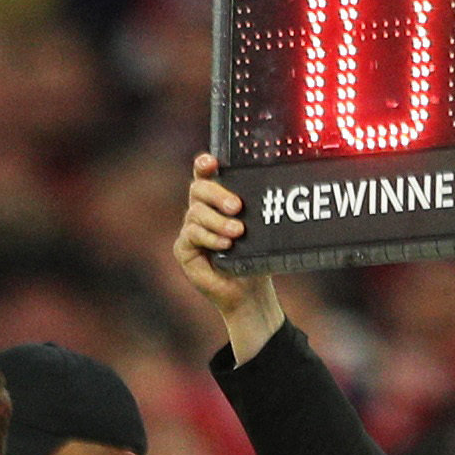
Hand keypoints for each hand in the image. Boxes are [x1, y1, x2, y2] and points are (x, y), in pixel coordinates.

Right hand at [173, 155, 287, 363]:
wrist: (250, 292)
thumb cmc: (255, 257)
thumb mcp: (258, 228)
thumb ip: (254, 209)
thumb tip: (270, 190)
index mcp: (216, 200)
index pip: (205, 175)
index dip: (204, 165)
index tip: (212, 162)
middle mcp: (200, 211)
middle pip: (198, 189)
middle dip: (217, 194)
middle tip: (237, 206)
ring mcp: (190, 230)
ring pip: (196, 213)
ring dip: (218, 222)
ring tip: (238, 233)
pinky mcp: (184, 249)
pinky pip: (192, 235)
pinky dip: (210, 238)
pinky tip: (225, 245)